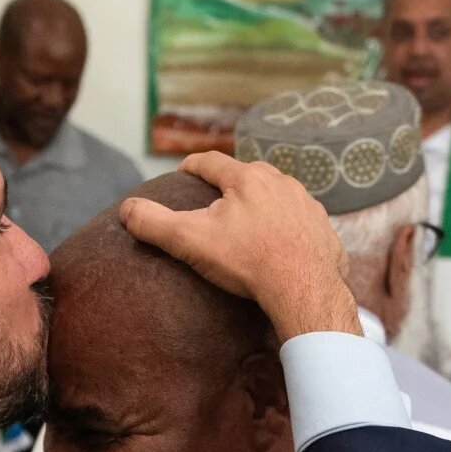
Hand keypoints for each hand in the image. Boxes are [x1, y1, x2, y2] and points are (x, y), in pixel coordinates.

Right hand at [118, 152, 359, 341]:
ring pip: (278, 196)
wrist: (304, 289)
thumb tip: (126, 209)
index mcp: (248, 178)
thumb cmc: (247, 261)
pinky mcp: (324, 230)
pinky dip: (287, 228)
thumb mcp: (190, 241)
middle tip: (214, 202)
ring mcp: (307, 205)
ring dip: (262, 203)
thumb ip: (154, 223)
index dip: (192, 166)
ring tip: (249, 223)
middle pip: (248, 175)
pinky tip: (281, 245)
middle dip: (230, 184)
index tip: (182, 174)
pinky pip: (301, 223)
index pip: (212, 162)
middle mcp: (282, 183)